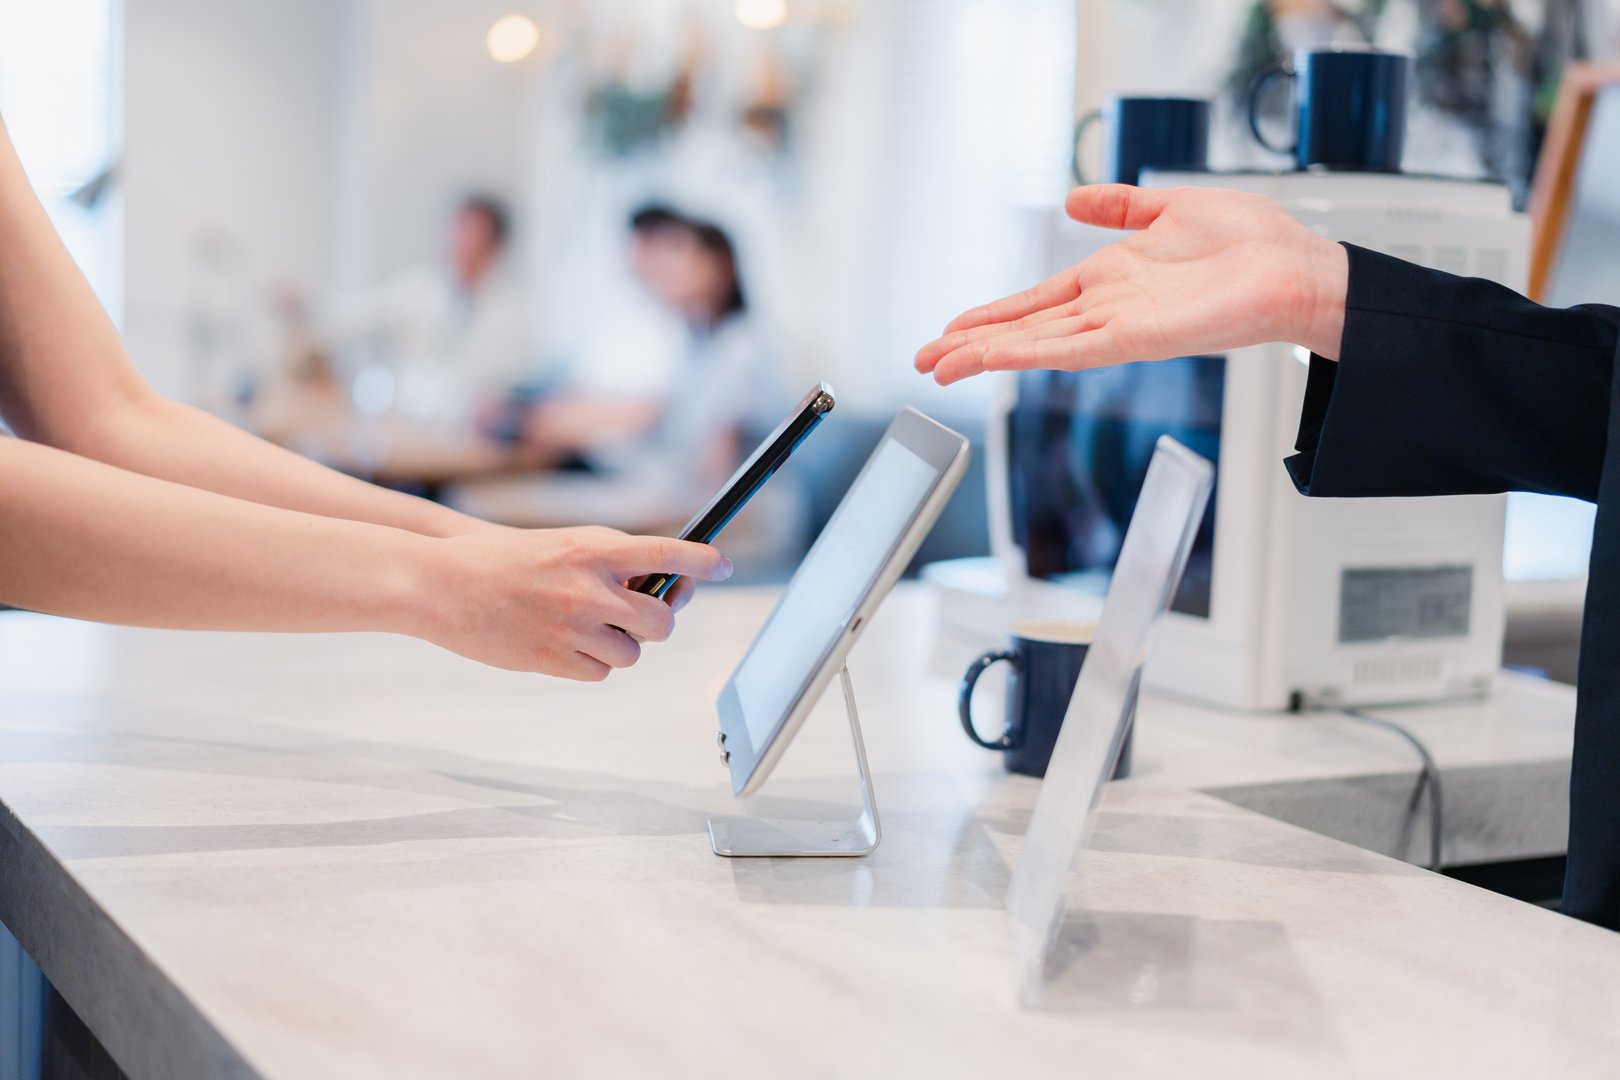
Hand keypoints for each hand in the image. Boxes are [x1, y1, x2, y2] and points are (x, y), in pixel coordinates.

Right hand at [412, 526, 731, 678]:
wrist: (442, 583)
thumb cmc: (507, 560)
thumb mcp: (565, 543)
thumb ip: (613, 560)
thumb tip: (666, 585)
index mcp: (594, 548)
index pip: (666, 553)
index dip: (702, 561)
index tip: (721, 566)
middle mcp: (589, 587)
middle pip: (661, 621)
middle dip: (657, 622)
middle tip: (641, 616)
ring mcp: (572, 625)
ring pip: (632, 653)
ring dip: (619, 645)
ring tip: (584, 626)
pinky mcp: (553, 658)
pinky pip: (600, 672)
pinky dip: (591, 663)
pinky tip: (563, 643)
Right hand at [914, 185, 1348, 384]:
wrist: (1294, 267)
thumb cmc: (1248, 242)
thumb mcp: (1169, 208)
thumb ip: (1119, 206)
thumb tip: (1074, 197)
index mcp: (1110, 281)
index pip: (1035, 304)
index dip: (991, 316)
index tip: (950, 329)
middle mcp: (1106, 309)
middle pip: (1024, 330)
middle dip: (971, 346)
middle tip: (925, 362)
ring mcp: (1117, 328)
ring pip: (1037, 345)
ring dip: (987, 356)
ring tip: (942, 368)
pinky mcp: (1136, 339)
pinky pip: (1073, 349)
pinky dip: (1031, 354)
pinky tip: (996, 358)